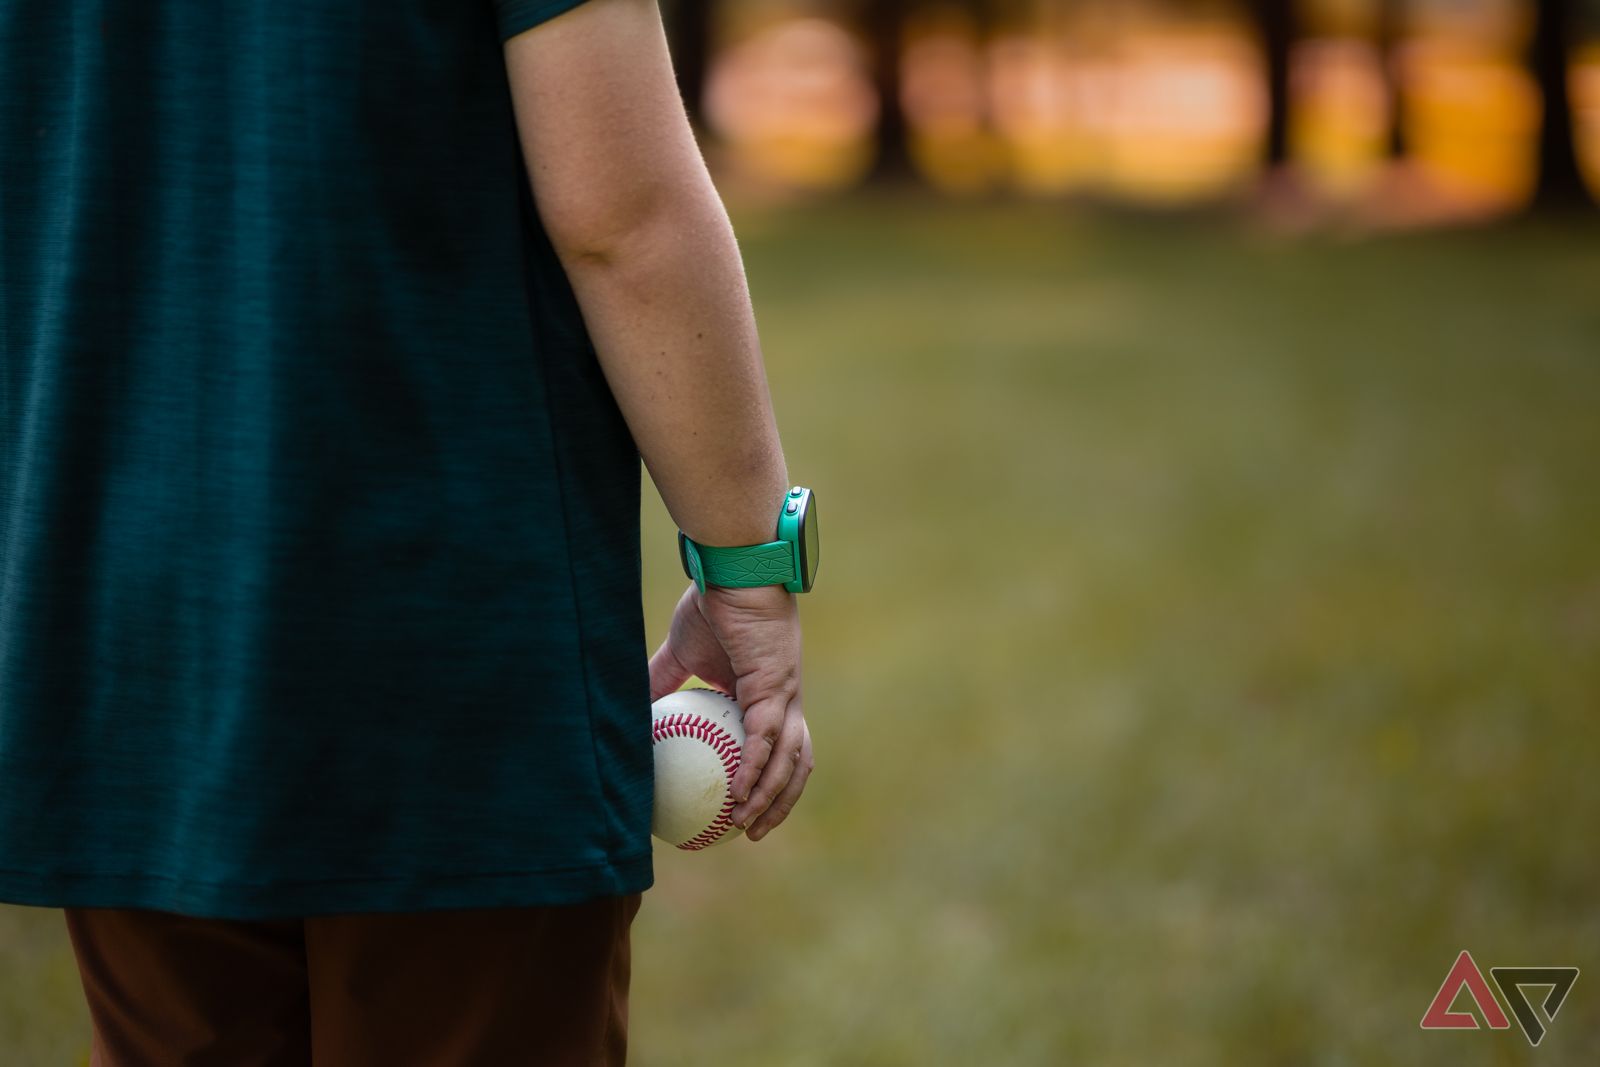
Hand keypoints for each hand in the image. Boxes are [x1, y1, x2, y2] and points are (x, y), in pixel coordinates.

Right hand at [648, 582, 811, 841]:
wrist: (731, 570)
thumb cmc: (712, 604)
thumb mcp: (682, 652)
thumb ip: (663, 680)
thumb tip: (634, 707)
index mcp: (768, 693)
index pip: (781, 746)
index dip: (772, 780)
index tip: (746, 808)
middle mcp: (785, 699)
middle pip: (797, 763)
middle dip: (781, 802)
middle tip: (752, 833)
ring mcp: (785, 695)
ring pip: (789, 759)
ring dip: (771, 796)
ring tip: (747, 825)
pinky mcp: (776, 687)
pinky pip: (766, 740)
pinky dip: (755, 770)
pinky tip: (739, 794)